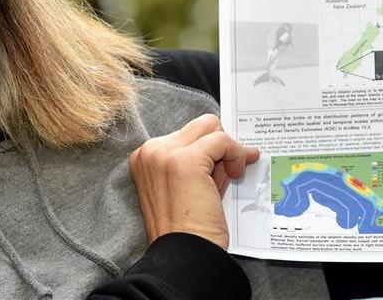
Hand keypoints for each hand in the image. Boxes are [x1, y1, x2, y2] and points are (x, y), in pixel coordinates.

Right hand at [129, 113, 258, 248]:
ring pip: (212, 127)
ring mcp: (165, 154)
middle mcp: (150, 151)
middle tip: (227, 174)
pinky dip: (236, 155)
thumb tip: (231, 147)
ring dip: (227, 151)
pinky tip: (236, 176)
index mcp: (146, 157)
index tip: (222, 168)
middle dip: (219, 147)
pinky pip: (223, 141)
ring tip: (229, 178)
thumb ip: (203, 163)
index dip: (210, 151)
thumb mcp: (190, 187)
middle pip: (200, 125)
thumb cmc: (188, 230)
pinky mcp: (185, 161)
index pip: (188, 135)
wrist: (184, 257)